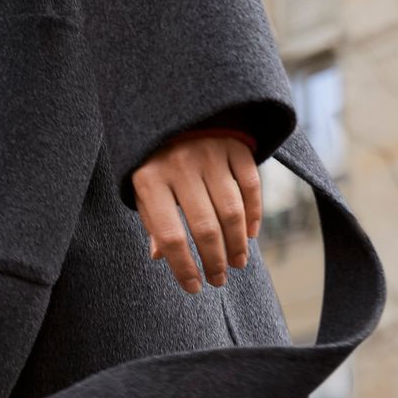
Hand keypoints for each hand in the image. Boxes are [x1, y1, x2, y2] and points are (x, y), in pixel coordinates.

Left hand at [131, 130, 263, 293]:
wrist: (176, 109)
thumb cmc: (155, 159)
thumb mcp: (143, 188)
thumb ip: (153, 220)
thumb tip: (161, 257)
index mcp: (149, 179)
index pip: (170, 236)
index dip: (184, 267)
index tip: (194, 288)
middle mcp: (180, 165)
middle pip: (205, 228)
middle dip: (214, 261)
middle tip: (219, 280)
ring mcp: (209, 153)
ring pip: (231, 211)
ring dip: (237, 244)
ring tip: (237, 263)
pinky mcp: (234, 146)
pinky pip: (250, 187)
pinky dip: (253, 215)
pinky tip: (250, 235)